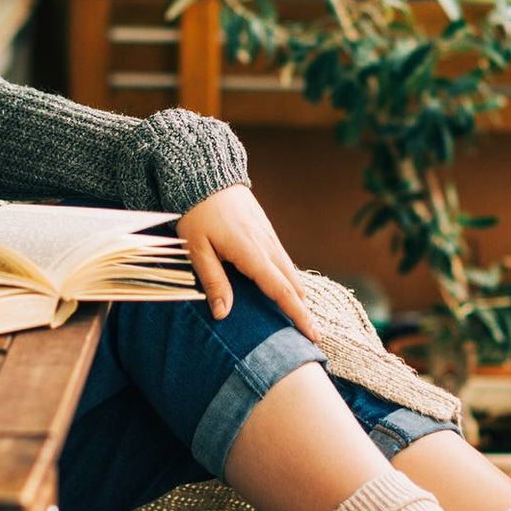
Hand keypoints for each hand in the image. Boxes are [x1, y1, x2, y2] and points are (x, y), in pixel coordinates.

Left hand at [176, 185, 316, 340]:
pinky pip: (282, 258)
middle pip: (293, 283)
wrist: (206, 175)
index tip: (313, 334)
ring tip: (302, 316)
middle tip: (312, 335)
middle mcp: (267, 245)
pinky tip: (285, 287)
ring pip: (290, 270)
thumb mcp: (197, 249)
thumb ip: (213, 281)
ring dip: (298, 294)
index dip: (298, 315)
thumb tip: (223, 314)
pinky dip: (289, 277)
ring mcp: (269, 236)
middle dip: (304, 309)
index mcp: (252, 253)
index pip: (282, 290)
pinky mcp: (266, 230)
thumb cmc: (197, 212)